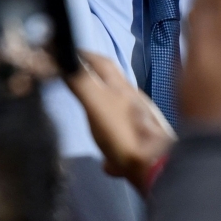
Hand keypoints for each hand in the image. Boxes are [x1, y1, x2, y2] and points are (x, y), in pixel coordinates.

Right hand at [65, 52, 174, 193]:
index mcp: (122, 88)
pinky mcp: (144, 149)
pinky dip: (114, 148)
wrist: (156, 166)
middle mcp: (135, 102)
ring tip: (92, 118)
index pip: (103, 64)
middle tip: (80, 83)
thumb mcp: (97, 103)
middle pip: (115, 86)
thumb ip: (81, 82)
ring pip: (122, 113)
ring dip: (107, 111)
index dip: (86, 56)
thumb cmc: (123, 133)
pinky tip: (108, 161)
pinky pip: (125, 144)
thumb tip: (64, 58)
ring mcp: (142, 125)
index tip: (72, 53)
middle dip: (98, 80)